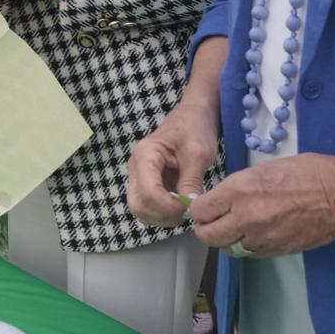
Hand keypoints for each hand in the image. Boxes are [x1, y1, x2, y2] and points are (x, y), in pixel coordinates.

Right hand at [127, 98, 220, 227]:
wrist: (193, 116)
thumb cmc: (195, 128)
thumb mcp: (199, 153)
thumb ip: (192, 180)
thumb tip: (190, 208)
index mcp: (145, 155)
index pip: (148, 192)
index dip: (168, 206)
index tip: (190, 207)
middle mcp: (135, 166)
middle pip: (138, 204)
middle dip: (162, 215)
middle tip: (186, 212)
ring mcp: (138, 176)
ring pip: (140, 209)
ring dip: (161, 217)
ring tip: (184, 210)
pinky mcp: (145, 183)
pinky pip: (147, 206)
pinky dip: (162, 214)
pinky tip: (179, 207)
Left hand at [187, 153, 334, 257]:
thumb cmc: (307, 173)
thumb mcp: (263, 170)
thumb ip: (237, 188)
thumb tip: (220, 199)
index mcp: (240, 191)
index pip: (200, 210)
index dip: (199, 209)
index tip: (203, 206)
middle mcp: (246, 217)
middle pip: (207, 236)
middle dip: (205, 228)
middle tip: (212, 221)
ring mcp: (262, 238)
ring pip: (227, 248)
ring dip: (226, 239)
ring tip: (234, 227)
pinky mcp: (277, 251)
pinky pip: (249, 253)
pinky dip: (246, 245)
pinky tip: (253, 233)